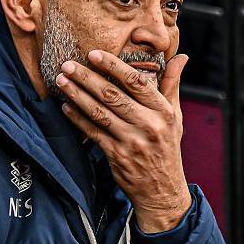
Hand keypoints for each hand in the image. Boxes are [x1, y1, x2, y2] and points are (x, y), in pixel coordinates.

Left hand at [56, 50, 191, 232]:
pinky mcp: (117, 156)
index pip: (136, 82)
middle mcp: (149, 125)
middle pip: (113, 95)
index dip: (113, 66)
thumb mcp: (175, 116)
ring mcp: (132, 141)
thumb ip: (172, 85)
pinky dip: (78, 119)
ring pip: (99, 112)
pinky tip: (66, 107)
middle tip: (67, 64)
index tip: (94, 54)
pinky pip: (93, 133)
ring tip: (62, 81)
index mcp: (163, 111)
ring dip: (77, 95)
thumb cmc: (166, 146)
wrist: (162, 189)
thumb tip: (181, 56)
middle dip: (86, 77)